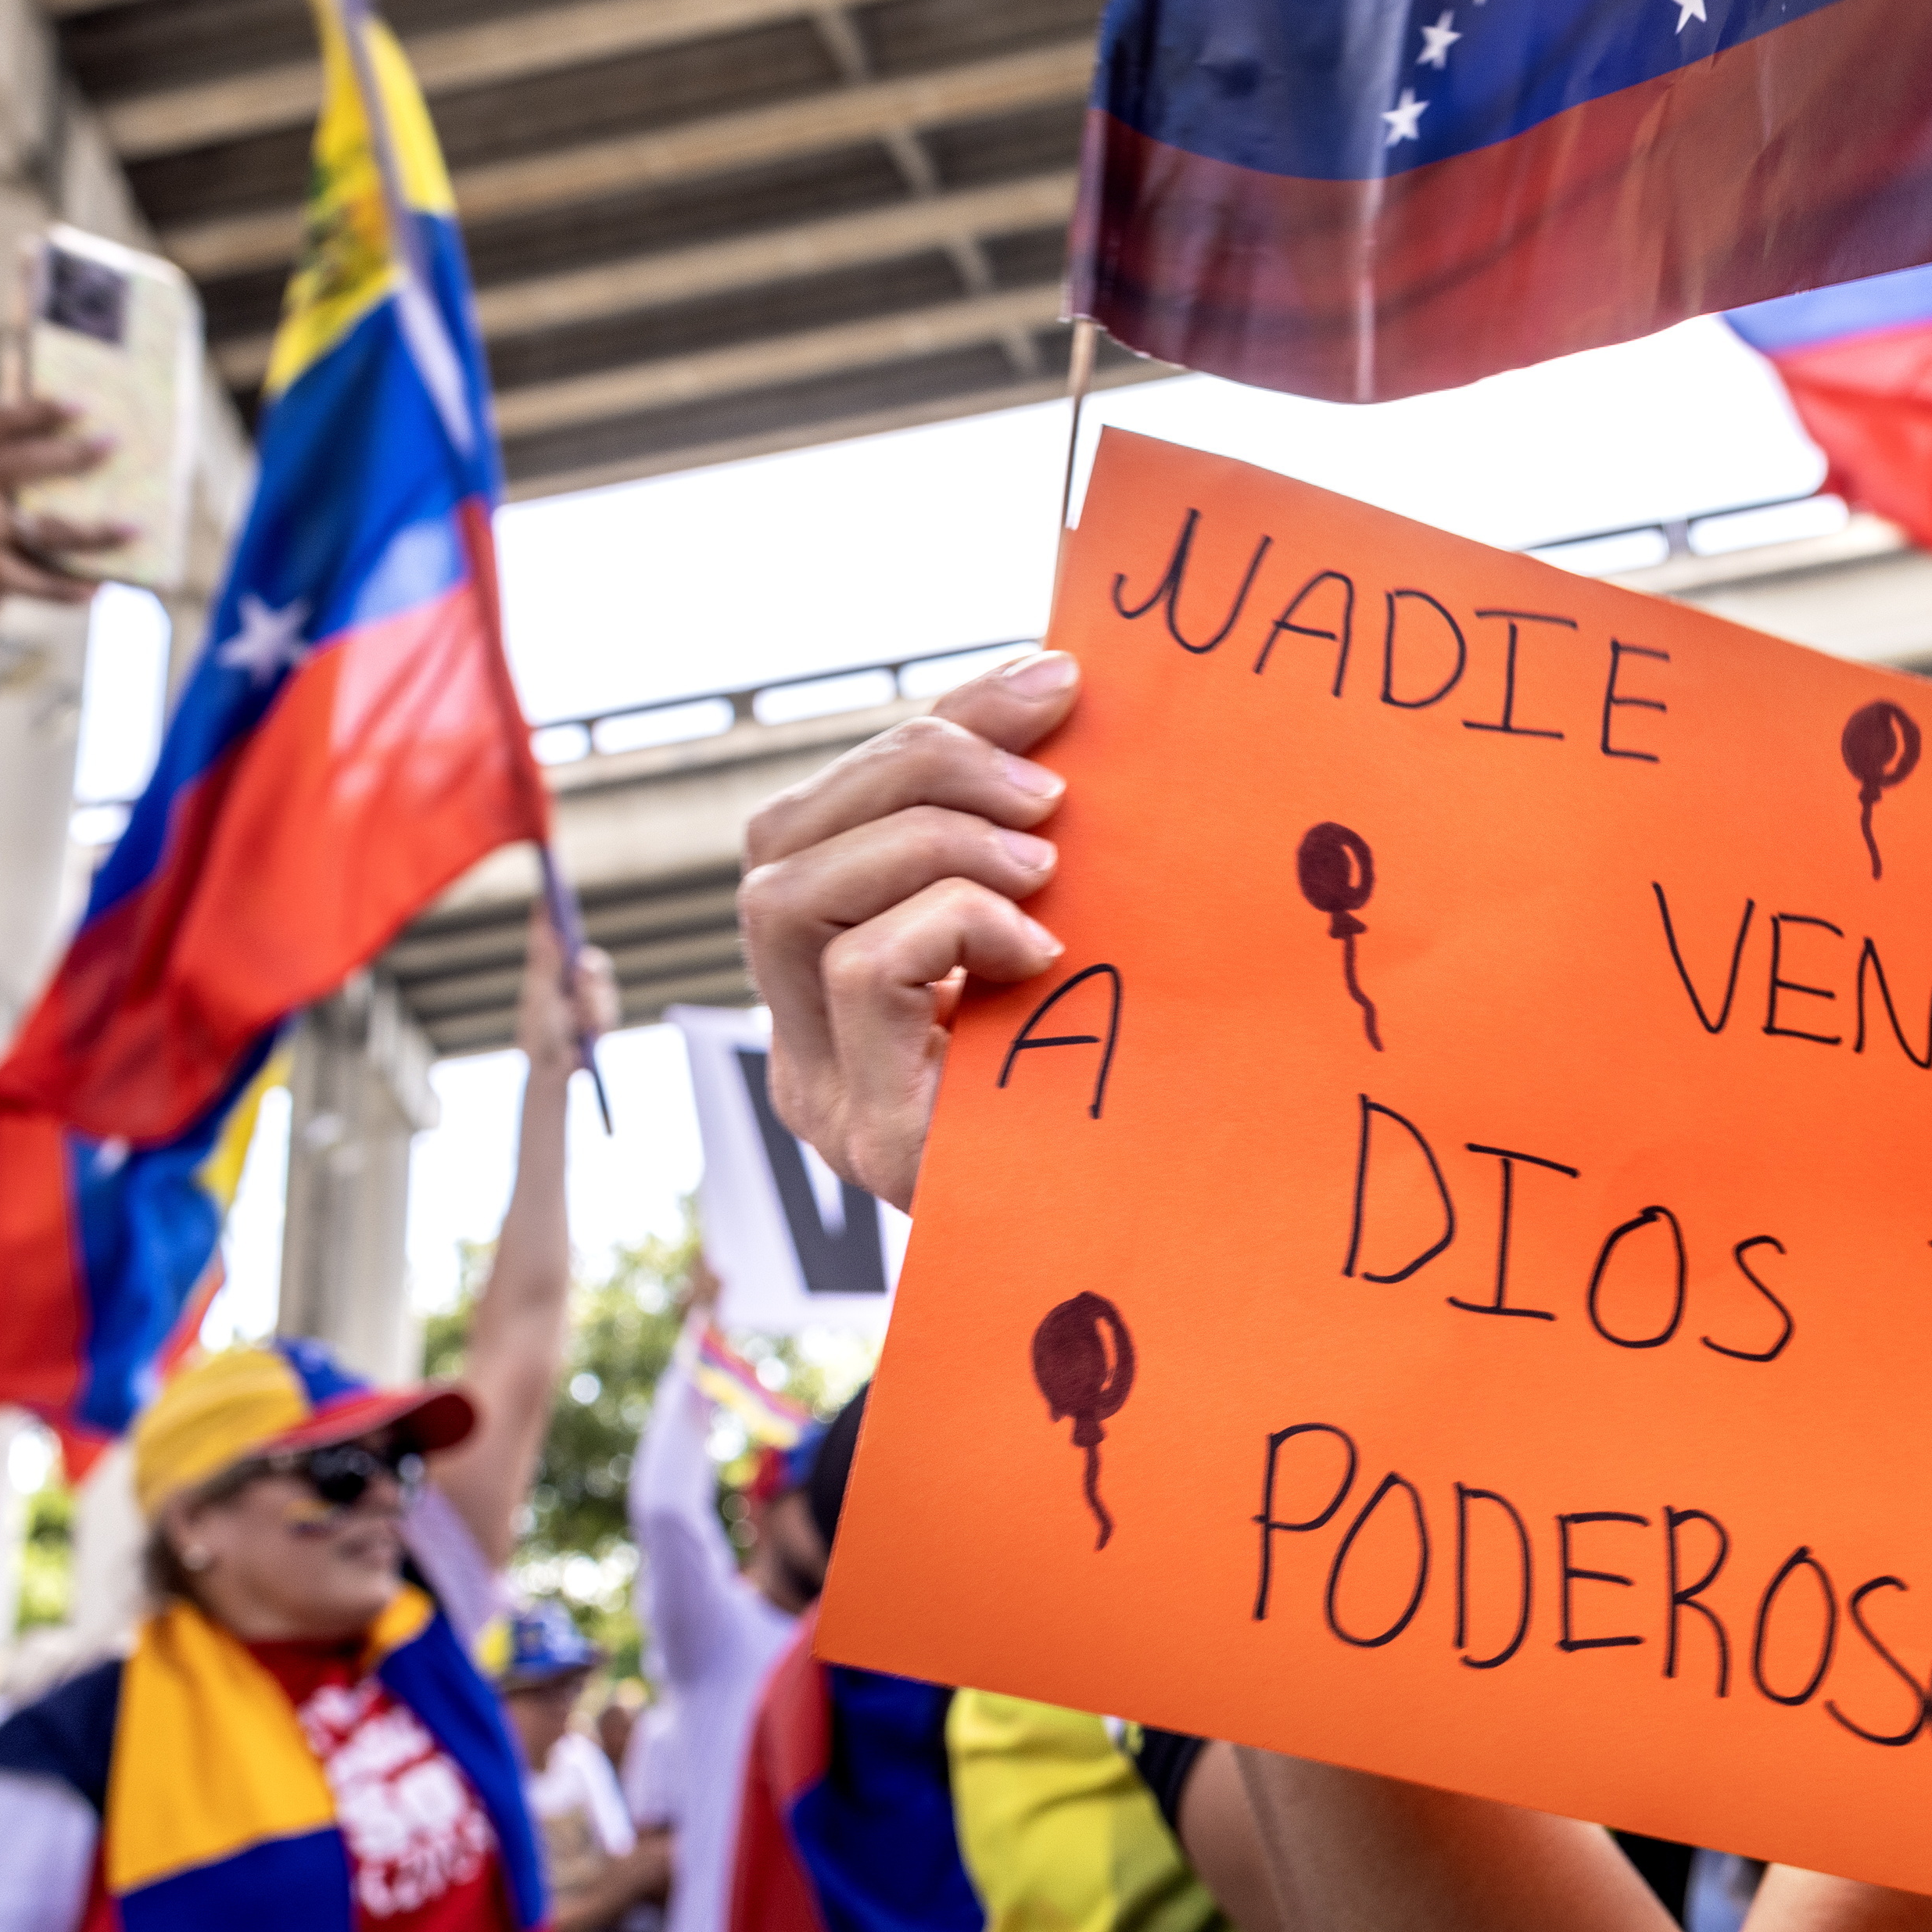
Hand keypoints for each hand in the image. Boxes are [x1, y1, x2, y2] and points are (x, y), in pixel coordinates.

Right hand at [0, 398, 127, 651]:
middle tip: (114, 443)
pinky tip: (97, 587)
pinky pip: (42, 582)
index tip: (77, 404)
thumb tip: (12, 429)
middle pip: (26, 464)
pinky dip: (70, 589)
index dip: (36, 410)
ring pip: (49, 527)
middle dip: (76, 453)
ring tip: (133, 527)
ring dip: (97, 530)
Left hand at [516, 904, 620, 1059]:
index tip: (547, 896)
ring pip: (603, 984)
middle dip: (589, 968)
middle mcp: (569, 982)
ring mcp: (587, 998)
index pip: (549, 938)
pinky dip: (598, 1017)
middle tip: (581, 969)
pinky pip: (609, 1005)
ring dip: (591, 1001)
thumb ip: (546, 965)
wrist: (553, 1068)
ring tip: (578, 1017)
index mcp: (547, 974)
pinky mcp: (601, 1015)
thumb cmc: (538, 1033)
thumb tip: (548, 931)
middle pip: (589, 959)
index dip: (548, 917)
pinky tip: (587, 1030)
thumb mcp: (539, 997)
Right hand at [737, 649, 1077, 1206]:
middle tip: (1050, 785)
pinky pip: (861, 972)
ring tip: (1044, 863)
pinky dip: (951, 923)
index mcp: (831, 977)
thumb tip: (1057, 693)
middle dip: (918, 764)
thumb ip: (1021, 855)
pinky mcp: (866, 1133)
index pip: (819, 811)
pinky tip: (1039, 950)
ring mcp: (820, 1089)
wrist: (1152, 1249)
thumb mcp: (1057, 945)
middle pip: (779, 836)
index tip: (1052, 682)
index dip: (927, 726)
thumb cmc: (1122, 1094)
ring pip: (788, 895)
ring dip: (928, 841)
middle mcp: (801, 1033)